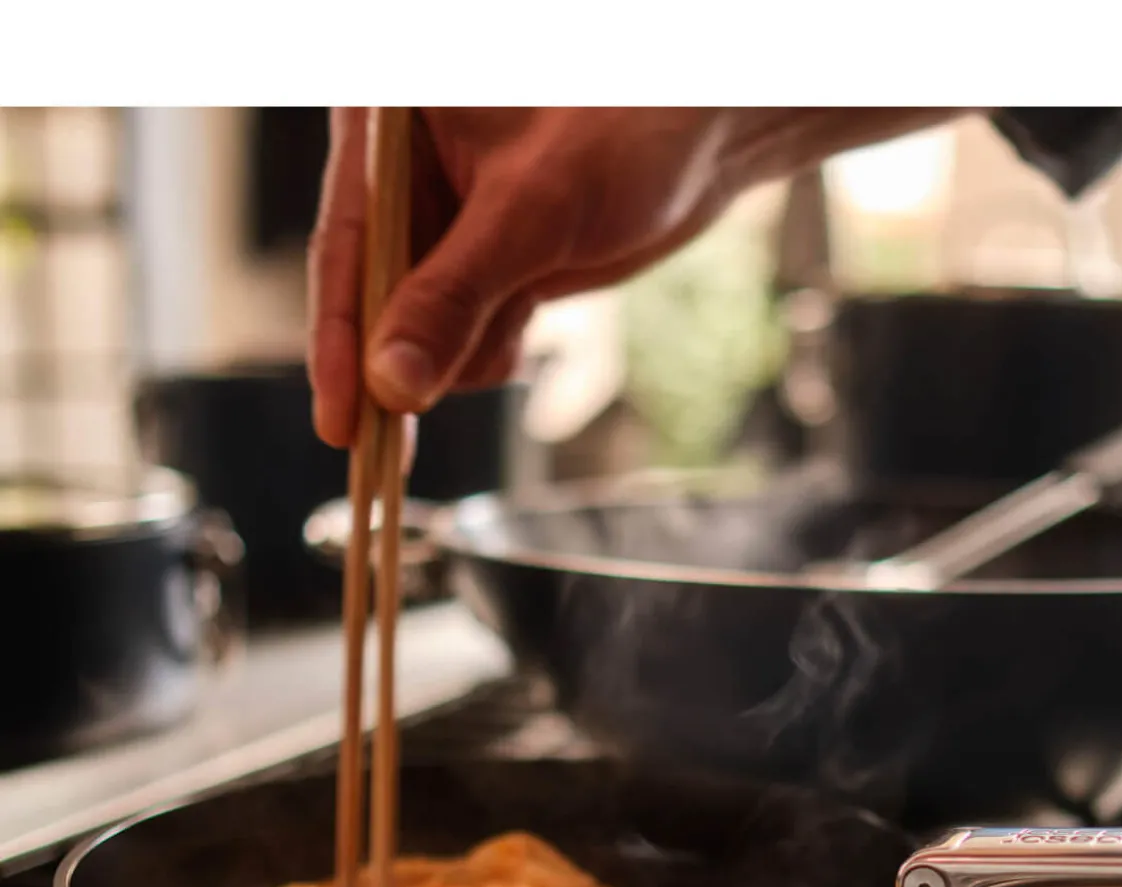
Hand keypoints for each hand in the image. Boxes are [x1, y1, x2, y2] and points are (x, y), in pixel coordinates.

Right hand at [307, 107, 965, 447]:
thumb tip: (392, 384)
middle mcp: (405, 178)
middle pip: (373, 298)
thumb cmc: (624, 132)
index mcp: (387, 129)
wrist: (705, 138)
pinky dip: (488, 350)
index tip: (340, 422)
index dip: (338, 341)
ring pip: (419, 330)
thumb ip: (455, 297)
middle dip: (404, 361)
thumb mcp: (530, 213)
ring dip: (460, 355)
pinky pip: (463, 335)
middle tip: (392, 444)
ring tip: (516, 317)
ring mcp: (445, 227)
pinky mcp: (486, 263)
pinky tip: (524, 323)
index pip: (344, 245)